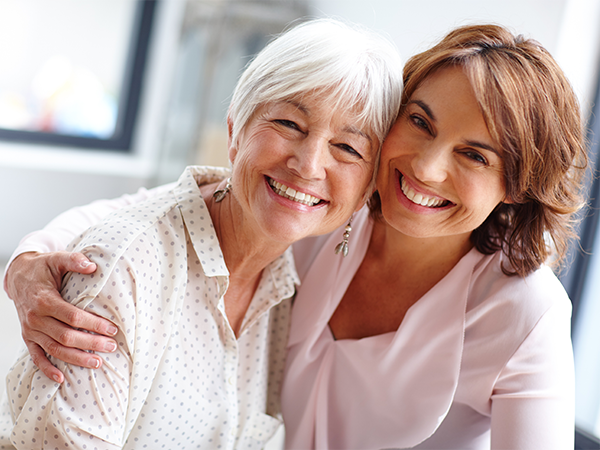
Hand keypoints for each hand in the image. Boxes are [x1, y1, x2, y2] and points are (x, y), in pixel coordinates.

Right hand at [4, 252, 117, 382]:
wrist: (18, 275)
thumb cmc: (43, 267)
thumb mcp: (57, 259)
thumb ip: (74, 260)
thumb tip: (92, 265)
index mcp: (44, 300)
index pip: (73, 317)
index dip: (93, 324)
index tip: (112, 329)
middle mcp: (35, 318)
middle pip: (65, 336)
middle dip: (90, 344)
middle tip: (111, 347)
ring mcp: (30, 330)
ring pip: (54, 349)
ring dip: (76, 358)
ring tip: (97, 362)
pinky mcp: (28, 337)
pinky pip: (36, 356)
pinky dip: (47, 369)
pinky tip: (61, 378)